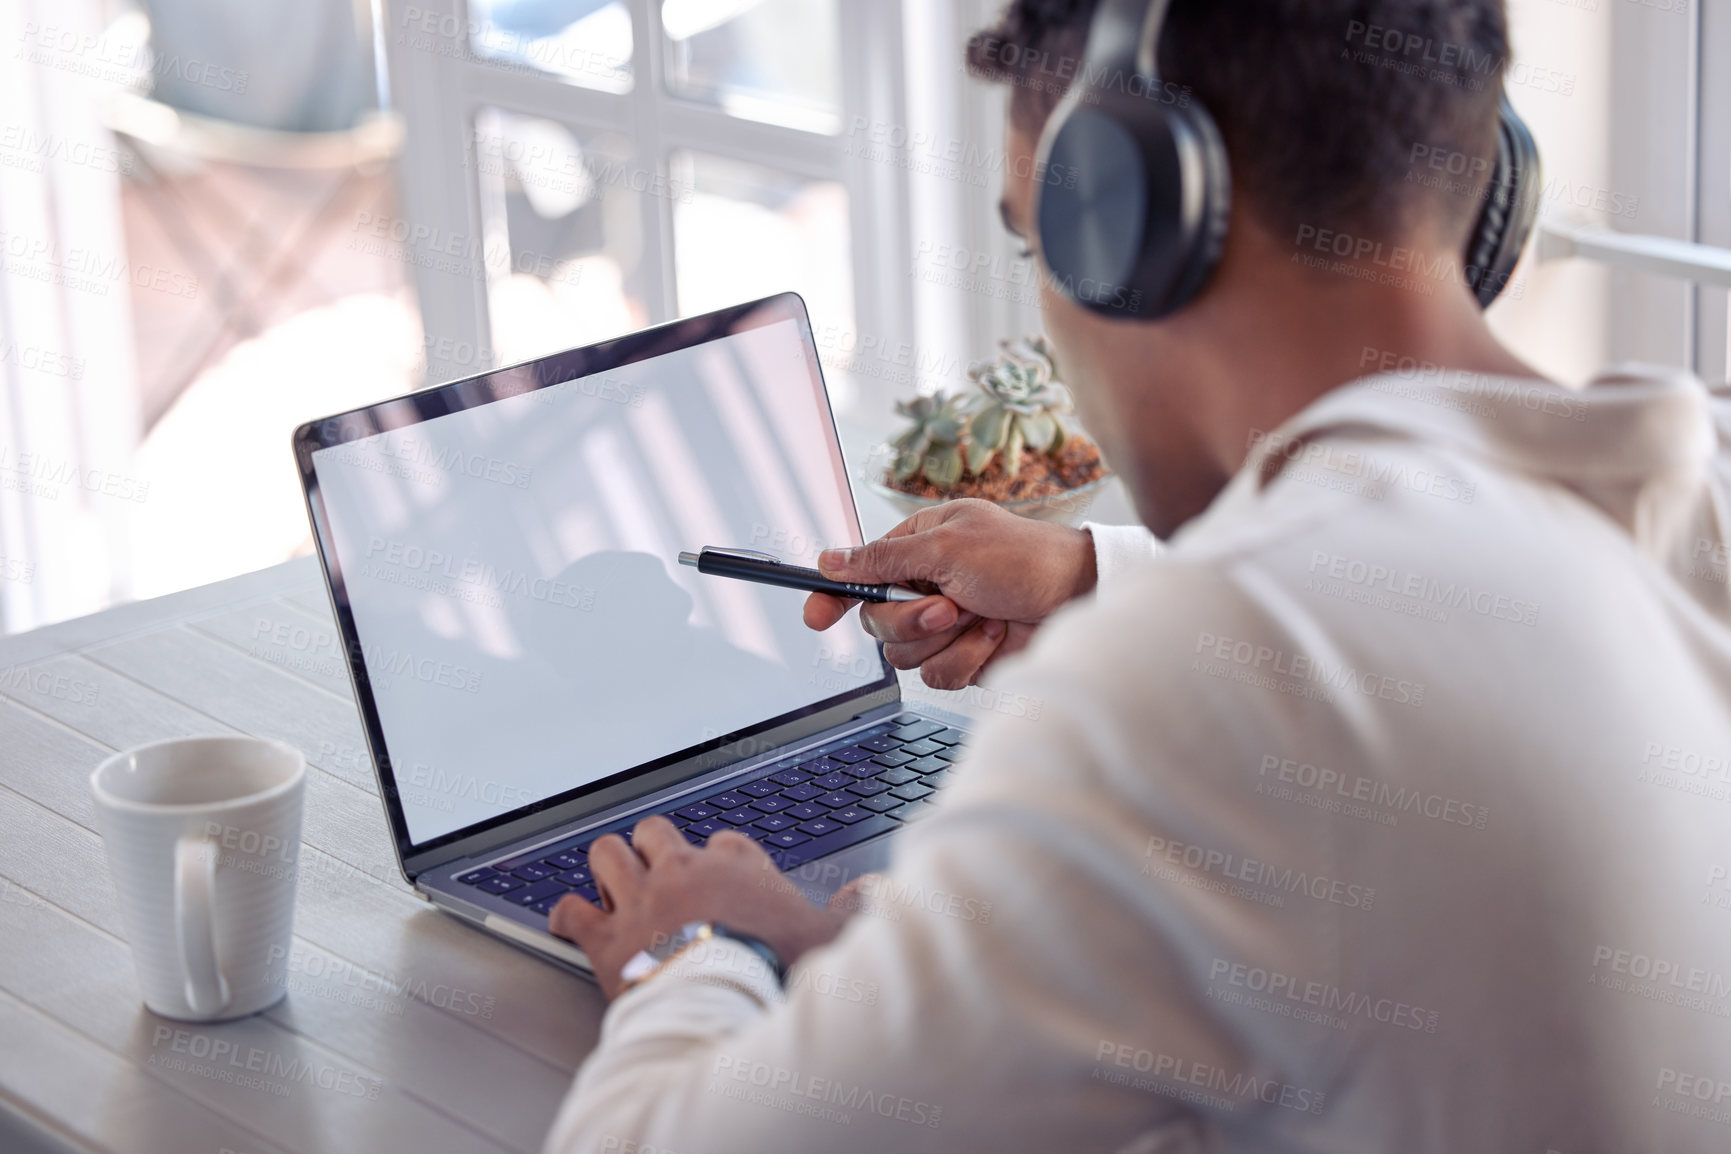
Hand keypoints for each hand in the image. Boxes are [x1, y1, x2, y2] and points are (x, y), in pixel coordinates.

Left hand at [548, 816, 859, 999]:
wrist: (724, 1004)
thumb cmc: (777, 970)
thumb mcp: (829, 938)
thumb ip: (851, 910)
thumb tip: (872, 891)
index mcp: (734, 866)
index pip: (723, 840)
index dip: (719, 860)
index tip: (722, 879)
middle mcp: (682, 871)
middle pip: (654, 832)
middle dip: (651, 850)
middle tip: (657, 875)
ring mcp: (639, 900)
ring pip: (606, 854)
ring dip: (607, 869)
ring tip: (615, 886)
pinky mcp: (606, 938)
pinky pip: (570, 909)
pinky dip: (567, 914)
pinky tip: (572, 920)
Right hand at [803, 499, 1096, 688]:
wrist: (1078, 599)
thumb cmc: (1024, 558)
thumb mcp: (947, 546)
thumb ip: (883, 559)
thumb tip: (831, 559)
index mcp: (917, 547)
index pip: (859, 573)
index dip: (832, 596)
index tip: (815, 617)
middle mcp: (926, 585)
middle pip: (876, 622)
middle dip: (911, 620)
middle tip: (949, 606)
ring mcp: (945, 623)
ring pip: (904, 654)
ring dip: (945, 639)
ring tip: (982, 617)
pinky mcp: (964, 656)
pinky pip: (936, 675)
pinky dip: (966, 658)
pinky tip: (993, 636)